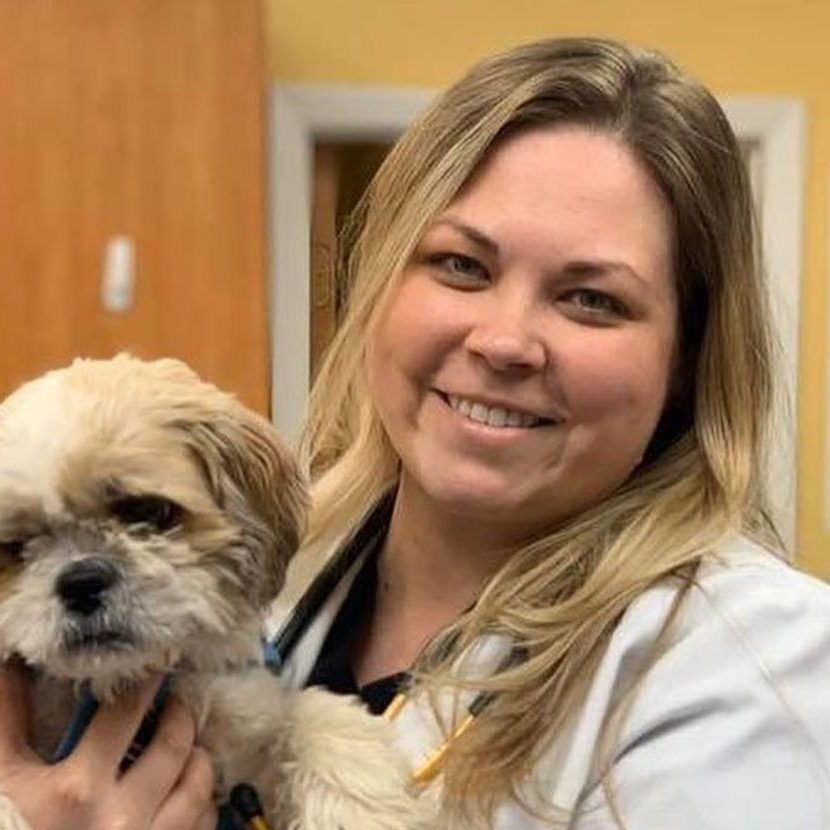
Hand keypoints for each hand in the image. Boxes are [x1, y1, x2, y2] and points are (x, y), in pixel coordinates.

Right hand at [0, 661, 215, 829]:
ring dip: (196, 759)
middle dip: (178, 715)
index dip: (146, 682)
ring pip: (199, 784)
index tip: (156, 665)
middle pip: (175, 745)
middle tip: (173, 703)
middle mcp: (124, 816)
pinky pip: (204, 824)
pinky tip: (185, 796)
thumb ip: (8, 719)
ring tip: (184, 747)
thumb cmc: (10, 829)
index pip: (127, 712)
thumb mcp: (4, 781)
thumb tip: (12, 664)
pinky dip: (201, 803)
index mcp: (78, 790)